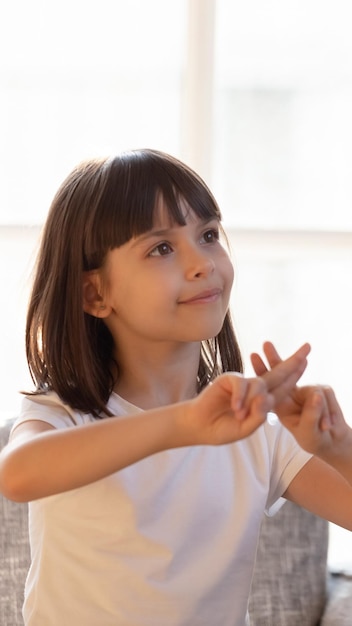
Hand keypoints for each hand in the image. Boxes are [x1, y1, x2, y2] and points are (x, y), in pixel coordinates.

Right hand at [185, 342, 309, 445]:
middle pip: (278, 373)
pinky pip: (242, 383)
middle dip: (293, 361)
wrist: (199, 427)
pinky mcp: (228, 379)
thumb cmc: (222, 429)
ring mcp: (242, 383)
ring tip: (240, 415)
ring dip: (253, 400)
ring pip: (259, 384)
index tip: (307, 361)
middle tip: (308, 347)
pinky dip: (241, 396)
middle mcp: (255, 389)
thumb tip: (266, 398)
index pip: (283, 387)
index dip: (295, 375)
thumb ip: (258, 416)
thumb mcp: (246, 428)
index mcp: (262, 401)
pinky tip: (235, 408)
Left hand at [251, 342, 350, 456]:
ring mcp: (309, 390)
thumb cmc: (314, 438)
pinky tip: (328, 426)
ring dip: (319, 413)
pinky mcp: (324, 391)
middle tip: (265, 344)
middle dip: (276, 358)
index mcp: (282, 402)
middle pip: (283, 372)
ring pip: (315, 391)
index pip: (270, 384)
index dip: (262, 370)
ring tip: (324, 427)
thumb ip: (311, 414)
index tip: (253, 355)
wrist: (332, 440)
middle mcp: (293, 392)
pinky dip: (329, 415)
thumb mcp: (308, 431)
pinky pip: (326, 396)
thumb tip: (316, 395)